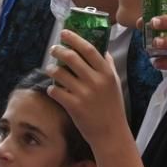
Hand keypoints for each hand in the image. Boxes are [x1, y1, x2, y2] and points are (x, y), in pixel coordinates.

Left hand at [46, 29, 126, 145]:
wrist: (110, 133)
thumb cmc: (113, 107)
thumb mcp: (115, 83)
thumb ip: (108, 66)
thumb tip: (103, 50)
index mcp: (106, 73)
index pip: (89, 49)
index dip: (75, 39)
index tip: (65, 33)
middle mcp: (95, 81)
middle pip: (71, 57)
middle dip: (59, 50)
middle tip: (53, 49)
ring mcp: (84, 93)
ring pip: (60, 73)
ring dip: (52, 68)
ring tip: (50, 68)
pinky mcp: (74, 106)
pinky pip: (56, 91)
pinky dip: (52, 88)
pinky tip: (53, 89)